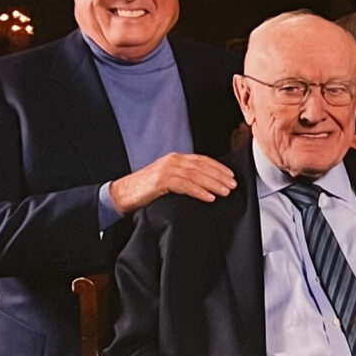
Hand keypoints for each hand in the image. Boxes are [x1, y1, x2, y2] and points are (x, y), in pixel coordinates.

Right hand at [110, 153, 236, 213]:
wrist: (123, 193)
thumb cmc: (145, 189)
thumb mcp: (167, 179)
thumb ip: (183, 178)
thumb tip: (205, 185)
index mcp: (175, 158)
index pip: (202, 160)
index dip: (218, 167)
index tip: (231, 175)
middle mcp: (172, 160)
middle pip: (202, 167)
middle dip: (220, 176)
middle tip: (233, 184)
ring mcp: (166, 169)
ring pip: (196, 175)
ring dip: (213, 184)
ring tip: (225, 191)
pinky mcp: (161, 181)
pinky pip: (185, 186)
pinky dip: (199, 191)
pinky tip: (209, 197)